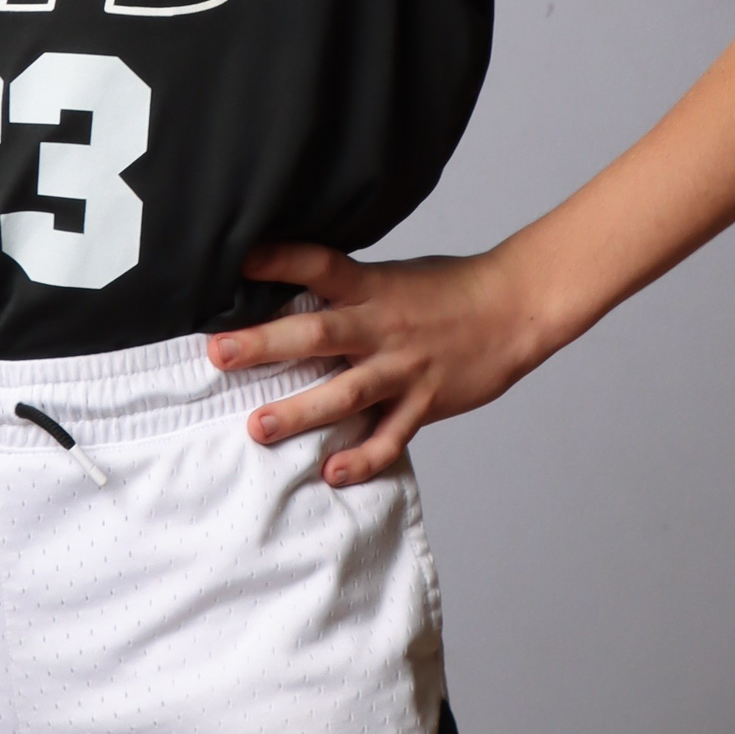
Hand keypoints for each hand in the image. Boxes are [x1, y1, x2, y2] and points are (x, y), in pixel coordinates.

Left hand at [209, 241, 558, 486]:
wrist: (514, 308)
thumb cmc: (447, 291)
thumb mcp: (391, 278)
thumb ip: (345, 290)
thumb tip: (285, 294)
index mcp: (372, 286)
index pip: (320, 265)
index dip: (279, 260)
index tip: (238, 262)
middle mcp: (383, 326)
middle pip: (320, 333)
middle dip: (267, 345)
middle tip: (220, 354)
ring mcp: (405, 367)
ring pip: (347, 392)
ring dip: (301, 411)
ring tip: (258, 427)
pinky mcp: (426, 402)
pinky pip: (391, 436)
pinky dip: (364, 457)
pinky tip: (333, 473)